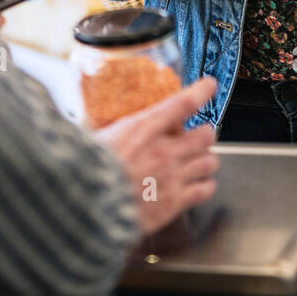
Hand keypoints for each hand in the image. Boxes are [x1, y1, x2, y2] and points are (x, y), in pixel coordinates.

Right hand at [96, 77, 218, 233]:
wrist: (88, 209)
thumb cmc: (86, 172)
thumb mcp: (96, 138)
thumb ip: (113, 131)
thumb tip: (104, 123)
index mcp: (143, 129)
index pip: (182, 103)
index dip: (201, 91)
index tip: (210, 85)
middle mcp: (164, 151)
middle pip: (206, 135)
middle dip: (204, 134)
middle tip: (198, 136)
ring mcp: (172, 178)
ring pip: (210, 162)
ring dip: (206, 160)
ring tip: (199, 161)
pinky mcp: (175, 203)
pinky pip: (205, 190)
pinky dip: (204, 186)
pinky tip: (197, 185)